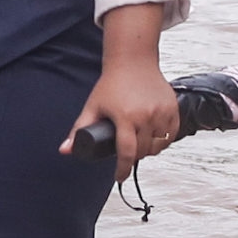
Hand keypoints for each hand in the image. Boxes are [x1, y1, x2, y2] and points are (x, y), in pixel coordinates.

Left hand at [64, 4, 178, 181]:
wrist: (133, 61)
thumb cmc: (112, 84)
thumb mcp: (93, 107)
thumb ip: (78, 130)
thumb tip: (65, 150)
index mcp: (125, 116)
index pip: (126, 152)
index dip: (122, 169)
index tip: (119, 176)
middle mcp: (146, 115)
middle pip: (143, 151)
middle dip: (134, 157)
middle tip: (127, 153)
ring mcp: (162, 112)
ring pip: (159, 146)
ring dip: (149, 150)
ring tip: (140, 144)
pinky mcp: (173, 108)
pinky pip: (171, 134)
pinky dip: (163, 140)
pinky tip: (153, 137)